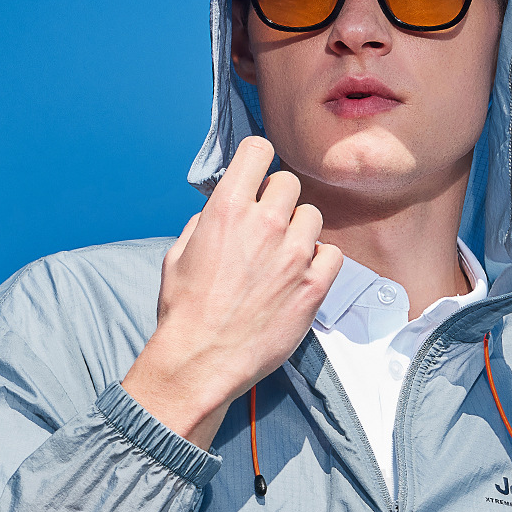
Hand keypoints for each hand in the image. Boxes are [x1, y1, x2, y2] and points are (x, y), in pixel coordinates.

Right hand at [122, 137, 342, 448]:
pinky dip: (319, 260)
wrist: (200, 361)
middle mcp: (263, 223)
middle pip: (288, 183)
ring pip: (312, 216)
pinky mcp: (313, 284)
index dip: (257, 161)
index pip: (257, 151)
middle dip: (277, 199)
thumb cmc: (185, 311)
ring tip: (282, 255)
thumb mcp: (179, 253)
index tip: (256, 176)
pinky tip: (300, 275)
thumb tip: (223, 208)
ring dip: (299, 230)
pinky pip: (332, 253)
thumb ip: (206, 221)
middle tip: (266, 224)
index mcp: (226, 209)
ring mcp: (293, 254)